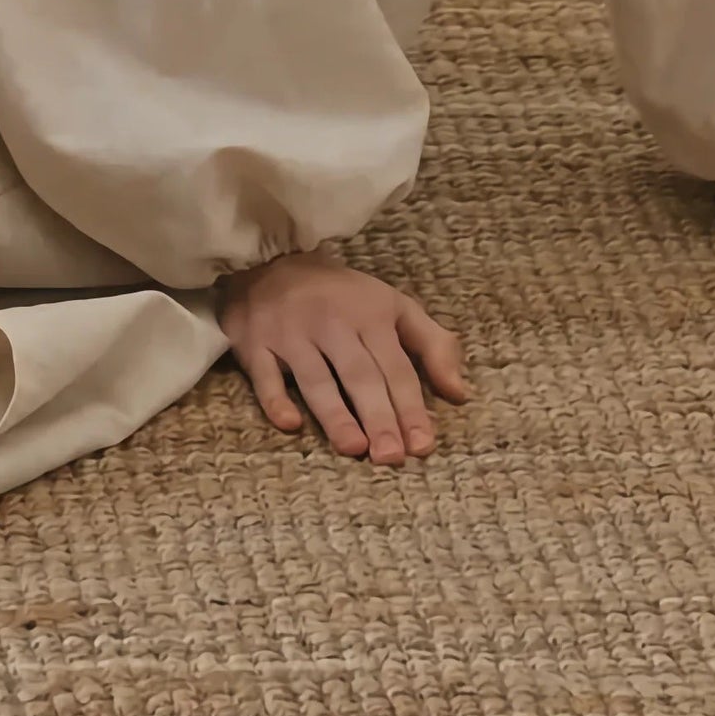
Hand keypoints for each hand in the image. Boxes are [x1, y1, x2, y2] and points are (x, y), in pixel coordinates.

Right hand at [214, 250, 470, 460]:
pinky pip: (264, 373)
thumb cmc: (342, 296)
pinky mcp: (254, 340)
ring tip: (354, 448)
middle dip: (378, 416)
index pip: (396, 367)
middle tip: (392, 457)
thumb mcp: (392, 306)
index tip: (423, 446)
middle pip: (359, 374)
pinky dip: (274, 398)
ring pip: (315, 377)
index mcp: (369, 314)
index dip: (410, 407)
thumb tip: (460, 393)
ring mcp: (290, 331)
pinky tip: (289, 424)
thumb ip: (432, 345)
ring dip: (335, 413)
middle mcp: (331, 322)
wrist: (272, 258)